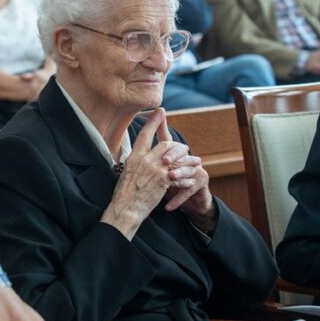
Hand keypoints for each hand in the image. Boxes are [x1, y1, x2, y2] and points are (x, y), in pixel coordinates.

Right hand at [101, 109, 190, 239]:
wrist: (125, 209)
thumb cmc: (123, 194)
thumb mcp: (126, 171)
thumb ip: (135, 161)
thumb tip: (138, 155)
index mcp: (134, 156)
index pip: (145, 134)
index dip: (153, 122)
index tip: (160, 112)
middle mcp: (145, 160)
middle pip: (165, 145)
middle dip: (177, 145)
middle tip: (185, 147)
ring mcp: (154, 169)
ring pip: (175, 159)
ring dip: (187, 161)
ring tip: (196, 162)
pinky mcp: (162, 181)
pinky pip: (179, 176)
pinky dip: (186, 179)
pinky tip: (190, 181)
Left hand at [159, 127, 215, 228]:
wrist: (190, 203)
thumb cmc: (171, 184)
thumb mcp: (161, 171)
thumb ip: (153, 157)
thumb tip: (139, 144)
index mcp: (180, 155)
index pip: (173, 145)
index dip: (166, 145)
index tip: (156, 144)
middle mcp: (190, 160)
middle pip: (182, 154)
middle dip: (173, 156)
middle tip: (164, 160)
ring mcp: (197, 171)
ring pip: (187, 170)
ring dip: (178, 174)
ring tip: (169, 178)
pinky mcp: (201, 184)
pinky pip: (188, 191)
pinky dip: (177, 200)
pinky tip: (167, 207)